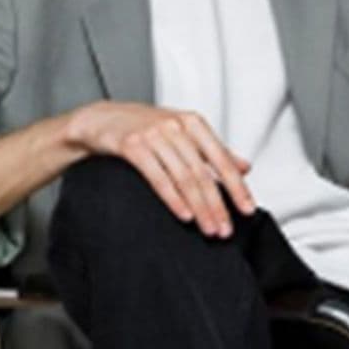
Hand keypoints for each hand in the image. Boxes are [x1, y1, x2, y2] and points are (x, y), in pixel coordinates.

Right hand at [68, 100, 254, 236]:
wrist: (101, 119)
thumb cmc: (144, 127)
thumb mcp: (182, 133)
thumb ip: (212, 151)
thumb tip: (245, 167)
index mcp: (193, 123)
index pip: (222, 160)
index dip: (237, 187)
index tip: (247, 209)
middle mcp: (176, 127)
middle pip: (204, 173)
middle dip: (217, 205)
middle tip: (225, 229)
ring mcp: (153, 135)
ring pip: (184, 178)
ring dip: (199, 208)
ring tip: (208, 228)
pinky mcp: (132, 145)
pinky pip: (157, 177)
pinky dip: (173, 199)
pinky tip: (184, 215)